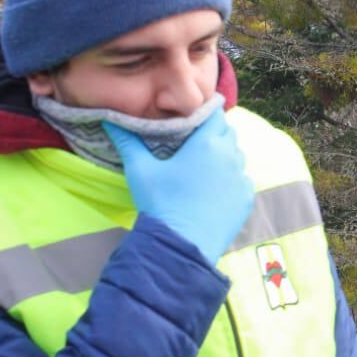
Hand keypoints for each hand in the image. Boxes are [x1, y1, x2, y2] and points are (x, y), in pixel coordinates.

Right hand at [105, 112, 253, 263]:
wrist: (182, 244)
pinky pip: (243, 180)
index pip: (215, 113)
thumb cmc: (161, 202)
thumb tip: (109, 120)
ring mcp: (242, 179)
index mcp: (207, 143)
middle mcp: (230, 156)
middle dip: (214, 131)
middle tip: (195, 140)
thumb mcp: (140, 170)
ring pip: (237, 156)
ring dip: (225, 155)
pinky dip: (232, 178)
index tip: (193, 115)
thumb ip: (128, 141)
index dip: (205, 111)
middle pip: (228, 133)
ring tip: (204, 164)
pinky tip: (215, 187)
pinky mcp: (246, 199)